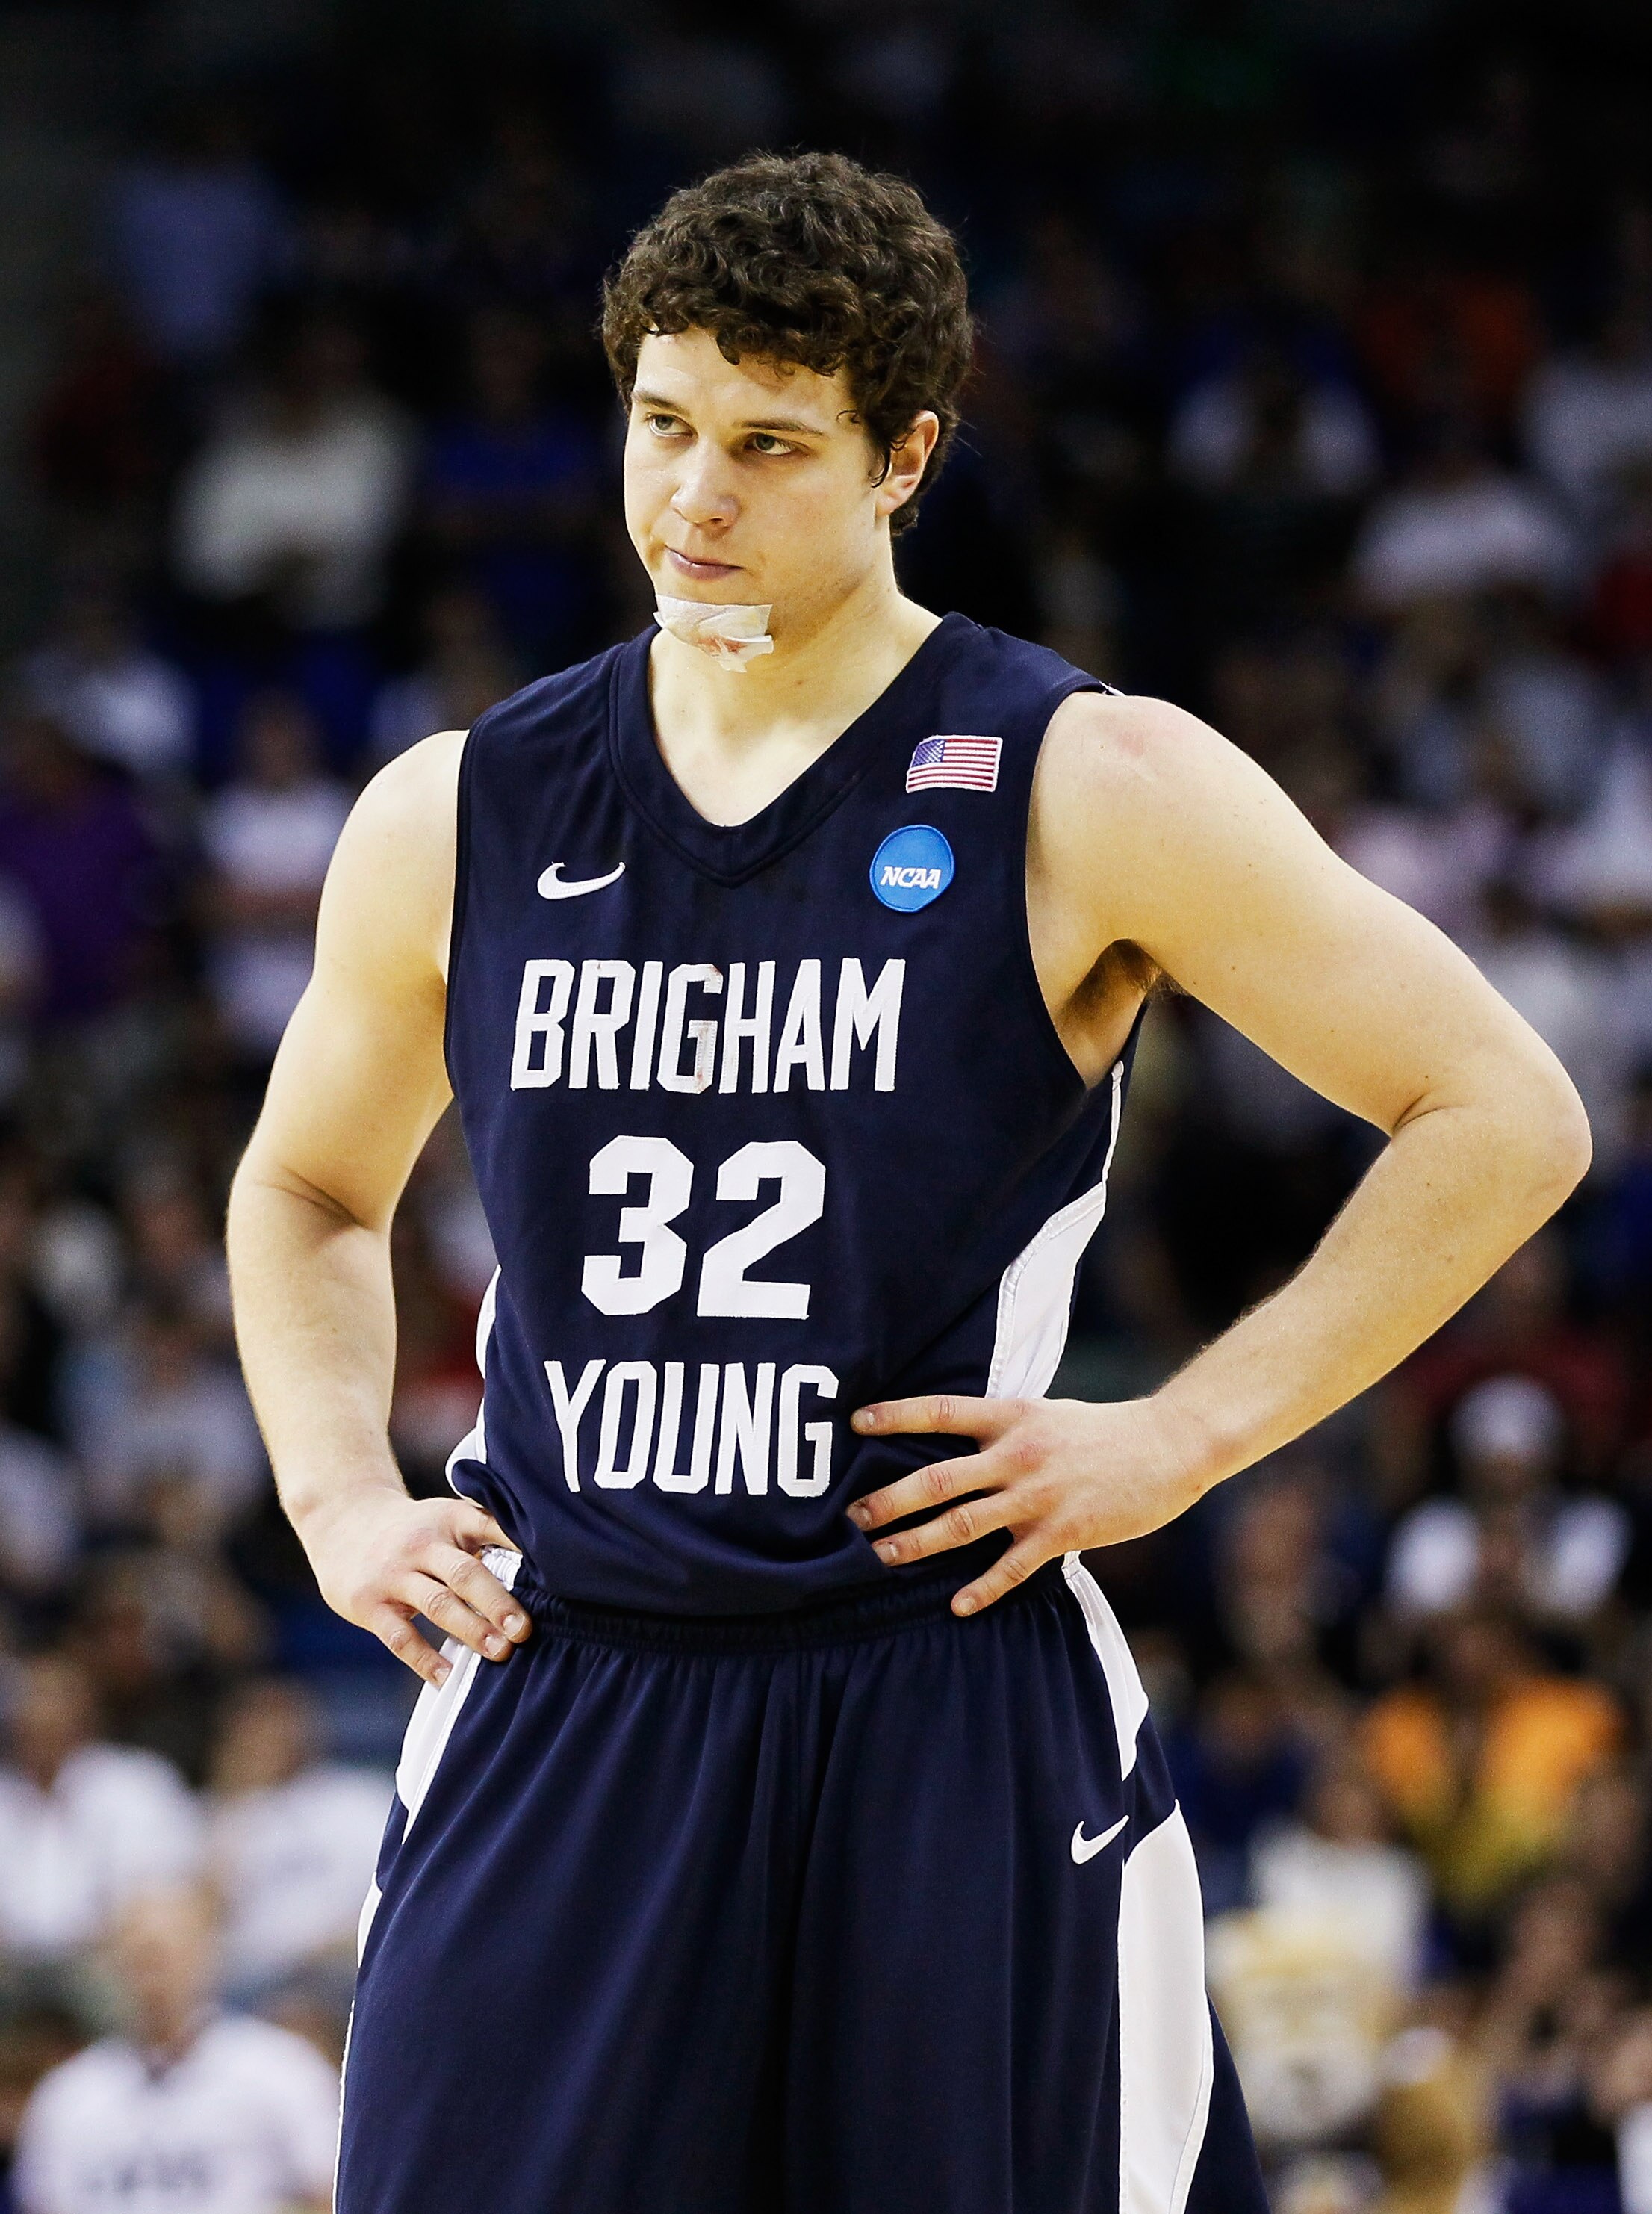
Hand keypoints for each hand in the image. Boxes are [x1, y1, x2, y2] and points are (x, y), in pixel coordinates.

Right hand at [296, 1484, 530, 1687]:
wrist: (341, 1519)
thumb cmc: (412, 1528)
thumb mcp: (446, 1517)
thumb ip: (486, 1535)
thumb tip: (545, 1568)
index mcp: (450, 1518)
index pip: (491, 1527)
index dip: (521, 1547)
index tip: (553, 1573)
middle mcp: (422, 1543)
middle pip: (465, 1572)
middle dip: (498, 1603)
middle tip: (525, 1630)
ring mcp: (393, 1574)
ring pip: (437, 1604)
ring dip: (471, 1630)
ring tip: (500, 1654)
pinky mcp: (369, 1604)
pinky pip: (400, 1636)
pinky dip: (425, 1659)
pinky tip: (448, 1676)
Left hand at [846, 1393, 1212, 1615]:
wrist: (1169, 1445)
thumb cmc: (1103, 1430)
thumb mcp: (1046, 1412)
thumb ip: (1002, 1426)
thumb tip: (957, 1437)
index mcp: (1012, 1415)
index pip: (940, 1411)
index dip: (895, 1416)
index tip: (855, 1423)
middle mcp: (1017, 1454)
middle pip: (938, 1478)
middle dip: (890, 1499)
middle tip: (852, 1518)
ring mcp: (1039, 1496)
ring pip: (963, 1525)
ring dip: (918, 1543)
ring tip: (882, 1558)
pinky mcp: (1063, 1532)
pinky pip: (1012, 1567)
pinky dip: (982, 1589)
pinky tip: (956, 1606)